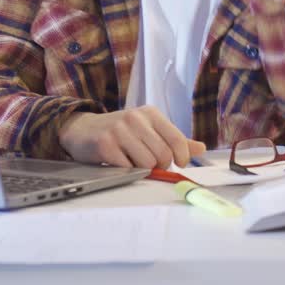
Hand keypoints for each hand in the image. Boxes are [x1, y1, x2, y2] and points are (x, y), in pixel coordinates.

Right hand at [59, 106, 207, 168]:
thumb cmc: (120, 132)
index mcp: (150, 113)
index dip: (182, 156)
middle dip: (160, 165)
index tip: (178, 163)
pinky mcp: (105, 144)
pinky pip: (127, 168)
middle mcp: (135, 118)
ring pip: (147, 163)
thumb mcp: (148, 130)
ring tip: (132, 160)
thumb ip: (173, 139)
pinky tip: (118, 162)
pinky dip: (126, 171)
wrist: (82, 129)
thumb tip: (201, 148)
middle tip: (150, 163)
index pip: (176, 138)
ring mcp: (119, 130)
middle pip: (163, 154)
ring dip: (142, 169)